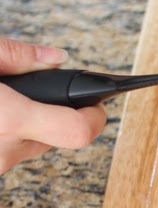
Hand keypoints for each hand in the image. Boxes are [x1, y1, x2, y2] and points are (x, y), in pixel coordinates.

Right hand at [0, 38, 105, 173]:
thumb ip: (15, 55)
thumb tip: (56, 58)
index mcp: (7, 118)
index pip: (79, 132)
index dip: (95, 118)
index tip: (97, 105)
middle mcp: (3, 151)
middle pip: (58, 138)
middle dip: (56, 114)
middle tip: (42, 93)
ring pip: (33, 147)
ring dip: (29, 125)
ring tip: (6, 99)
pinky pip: (10, 152)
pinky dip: (7, 134)